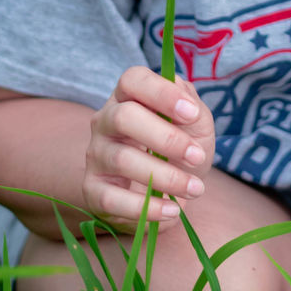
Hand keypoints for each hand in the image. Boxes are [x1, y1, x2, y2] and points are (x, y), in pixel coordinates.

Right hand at [83, 66, 214, 228]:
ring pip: (122, 160)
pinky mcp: (93, 189)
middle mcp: (105, 120)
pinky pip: (113, 199)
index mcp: (129, 95)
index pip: (133, 80)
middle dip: (166, 138)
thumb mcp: (195, 123)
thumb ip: (192, 105)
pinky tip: (172, 210)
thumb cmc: (181, 147)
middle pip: (124, 117)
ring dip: (166, 177)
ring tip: (195, 188)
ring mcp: (95, 154)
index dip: (162, 93)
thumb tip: (185, 99)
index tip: (193, 113)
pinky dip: (147, 208)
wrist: (169, 189)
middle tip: (196, 157)